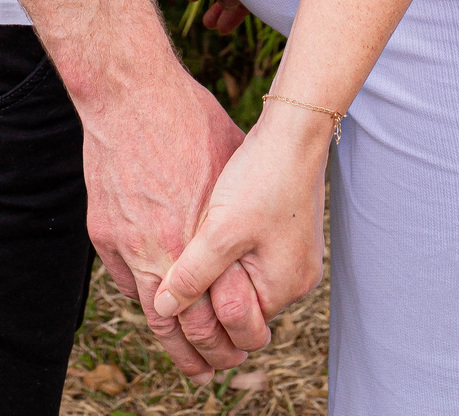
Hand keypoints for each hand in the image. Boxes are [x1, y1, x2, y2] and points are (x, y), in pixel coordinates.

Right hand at [79, 54, 271, 381]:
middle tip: (210, 367)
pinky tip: (155, 295)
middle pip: (178, 328)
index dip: (225, 341)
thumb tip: (257, 229)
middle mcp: (160, 249)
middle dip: (198, 354)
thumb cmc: (188, 120)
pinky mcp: (102, 229)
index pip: (211, 317)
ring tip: (183, 351)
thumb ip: (236, 210)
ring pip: (146, 309)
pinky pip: (123, 275)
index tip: (236, 351)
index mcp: (198, 239)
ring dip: (167, 335)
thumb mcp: (231, 165)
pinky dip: (141, 289)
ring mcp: (126, 241)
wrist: (129, 93)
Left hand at [154, 97, 329, 327]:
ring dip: (222, 269)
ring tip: (199, 242)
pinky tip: (215, 224)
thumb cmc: (261, 178)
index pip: (241, 329)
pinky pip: (255, 253)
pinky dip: (234, 248)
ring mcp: (294, 254)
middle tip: (184, 269)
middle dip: (216, 295)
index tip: (181, 292)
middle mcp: (295, 278)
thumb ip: (193, 274)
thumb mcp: (220, 230)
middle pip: (246, 306)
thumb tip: (163, 310)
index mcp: (284, 287)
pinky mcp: (287, 230)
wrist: (293, 129)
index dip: (208, 318)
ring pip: (248, 278)